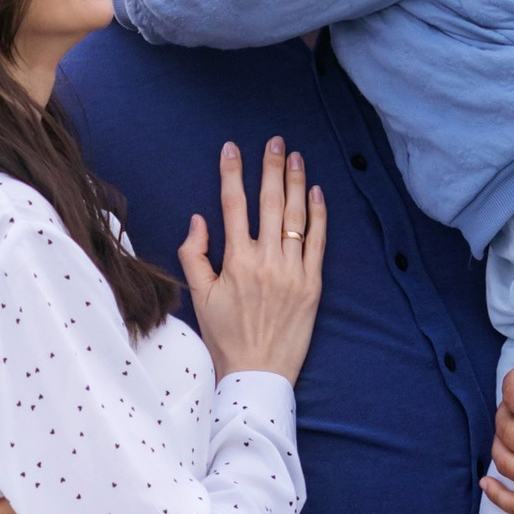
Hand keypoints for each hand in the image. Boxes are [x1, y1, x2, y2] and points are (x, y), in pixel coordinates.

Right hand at [180, 137, 325, 382]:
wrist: (257, 372)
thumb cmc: (225, 336)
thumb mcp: (199, 296)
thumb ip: (194, 254)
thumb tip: (198, 219)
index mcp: (235, 260)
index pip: (233, 205)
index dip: (232, 173)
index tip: (232, 148)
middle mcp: (266, 260)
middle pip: (269, 202)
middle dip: (271, 168)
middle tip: (274, 142)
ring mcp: (293, 271)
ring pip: (295, 217)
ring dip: (296, 183)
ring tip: (296, 156)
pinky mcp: (313, 284)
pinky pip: (318, 242)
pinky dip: (318, 215)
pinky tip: (317, 192)